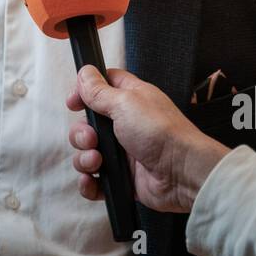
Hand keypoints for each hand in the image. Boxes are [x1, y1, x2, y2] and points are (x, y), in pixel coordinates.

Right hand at [66, 66, 229, 212]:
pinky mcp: (122, 177)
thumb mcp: (126, 103)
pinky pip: (95, 180)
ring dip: (84, 158)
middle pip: (87, 124)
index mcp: (129, 99)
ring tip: (98, 161)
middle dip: (81, 133)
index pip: (101, 87)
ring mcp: (122, 152)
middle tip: (92, 138)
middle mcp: (124, 124)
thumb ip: (100, 91)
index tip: (74, 102)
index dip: (84, 92)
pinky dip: (89, 183)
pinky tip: (93, 180)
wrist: (181, 172)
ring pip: (87, 152)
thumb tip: (85, 72)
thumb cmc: (161, 132)